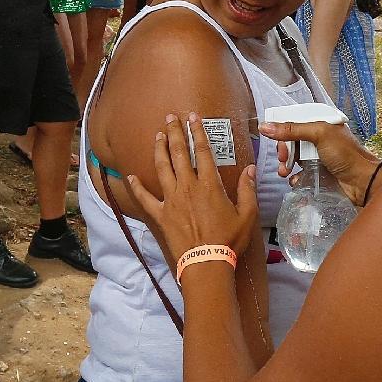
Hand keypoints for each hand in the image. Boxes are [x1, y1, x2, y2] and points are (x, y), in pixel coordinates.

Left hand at [105, 114, 259, 265]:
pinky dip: (136, 187)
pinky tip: (130, 177)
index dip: (197, 132)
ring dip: (159, 150)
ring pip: (162, 168)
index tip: (193, 118)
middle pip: (179, 153)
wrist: (206, 263)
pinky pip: (144, 198)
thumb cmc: (228, 240)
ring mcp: (171, 200)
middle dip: (174, 133)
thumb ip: (247, 189)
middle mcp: (188, 187)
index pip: (203, 151)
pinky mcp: (160, 215)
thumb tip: (250, 169)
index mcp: (209, 185)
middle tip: (170, 118)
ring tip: (157, 136)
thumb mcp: (247, 215)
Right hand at [259, 119, 376, 203]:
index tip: (276, 140)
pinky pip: (299, 172)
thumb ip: (292, 130)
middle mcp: (318, 137)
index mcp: (320, 122)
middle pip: (290, 141)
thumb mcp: (319, 134)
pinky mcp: (317, 172)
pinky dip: (294, 176)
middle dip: (283, 150)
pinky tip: (295, 180)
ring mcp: (317, 156)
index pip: (293, 121)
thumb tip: (265, 126)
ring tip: (284, 172)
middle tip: (283, 159)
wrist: (362, 181)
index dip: (282, 130)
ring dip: (285, 165)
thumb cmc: (345, 154)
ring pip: (293, 157)